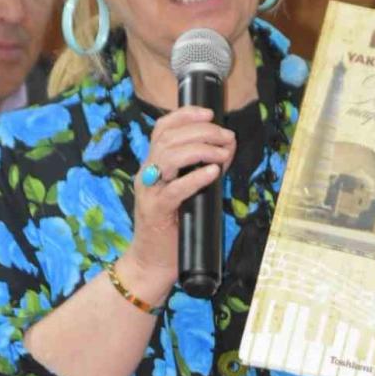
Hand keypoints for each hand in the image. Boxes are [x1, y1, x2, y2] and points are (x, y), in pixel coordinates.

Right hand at [121, 106, 235, 289]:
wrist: (152, 263)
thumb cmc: (172, 228)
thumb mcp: (186, 193)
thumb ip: (199, 170)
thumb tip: (225, 150)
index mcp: (153, 165)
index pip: (162, 128)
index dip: (185, 115)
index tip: (210, 113)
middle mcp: (147, 173)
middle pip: (169, 138)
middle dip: (202, 131)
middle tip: (226, 137)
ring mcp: (150, 192)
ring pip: (169, 156)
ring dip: (201, 149)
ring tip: (222, 154)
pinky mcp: (156, 211)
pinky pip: (175, 189)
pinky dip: (196, 178)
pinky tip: (213, 172)